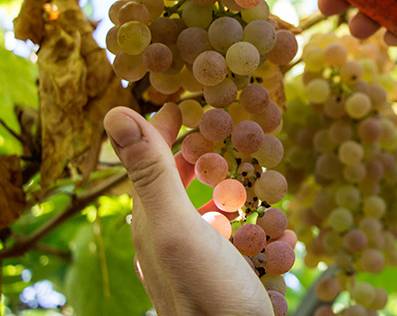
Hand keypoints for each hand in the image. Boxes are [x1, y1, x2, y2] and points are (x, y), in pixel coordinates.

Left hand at [104, 104, 271, 315]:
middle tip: (247, 151)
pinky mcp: (235, 278)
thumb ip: (152, 173)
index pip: (154, 160)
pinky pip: (257, 247)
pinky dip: (273, 246)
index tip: (186, 103)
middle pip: (199, 185)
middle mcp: (178, 239)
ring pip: (236, 215)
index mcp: (154, 221)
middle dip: (226, 170)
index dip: (167, 129)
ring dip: (260, 213)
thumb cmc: (204, 292)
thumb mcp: (176, 227)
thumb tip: (114, 112)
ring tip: (274, 222)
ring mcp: (208, 261)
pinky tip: (281, 256)